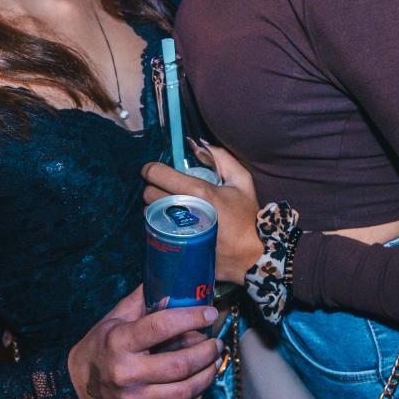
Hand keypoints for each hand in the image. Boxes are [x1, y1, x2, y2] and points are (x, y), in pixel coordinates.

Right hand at [68, 285, 221, 398]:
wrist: (77, 385)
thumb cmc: (100, 345)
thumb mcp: (114, 318)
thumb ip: (143, 300)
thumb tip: (172, 283)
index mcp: (119, 341)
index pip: (161, 327)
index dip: (191, 318)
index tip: (210, 312)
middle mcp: (127, 372)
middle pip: (179, 364)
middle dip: (206, 351)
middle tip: (216, 341)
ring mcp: (135, 398)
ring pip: (184, 391)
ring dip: (207, 374)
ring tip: (214, 360)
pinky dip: (197, 394)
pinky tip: (202, 380)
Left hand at [142, 145, 261, 285]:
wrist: (251, 255)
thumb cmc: (246, 216)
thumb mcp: (242, 181)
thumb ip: (222, 158)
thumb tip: (198, 143)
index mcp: (199, 191)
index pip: (157, 174)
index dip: (152, 169)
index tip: (156, 171)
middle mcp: (184, 211)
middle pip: (148, 193)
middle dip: (154, 188)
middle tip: (167, 190)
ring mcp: (177, 232)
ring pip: (148, 212)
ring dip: (154, 207)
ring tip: (170, 208)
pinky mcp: (174, 249)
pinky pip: (153, 231)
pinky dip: (157, 224)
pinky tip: (171, 225)